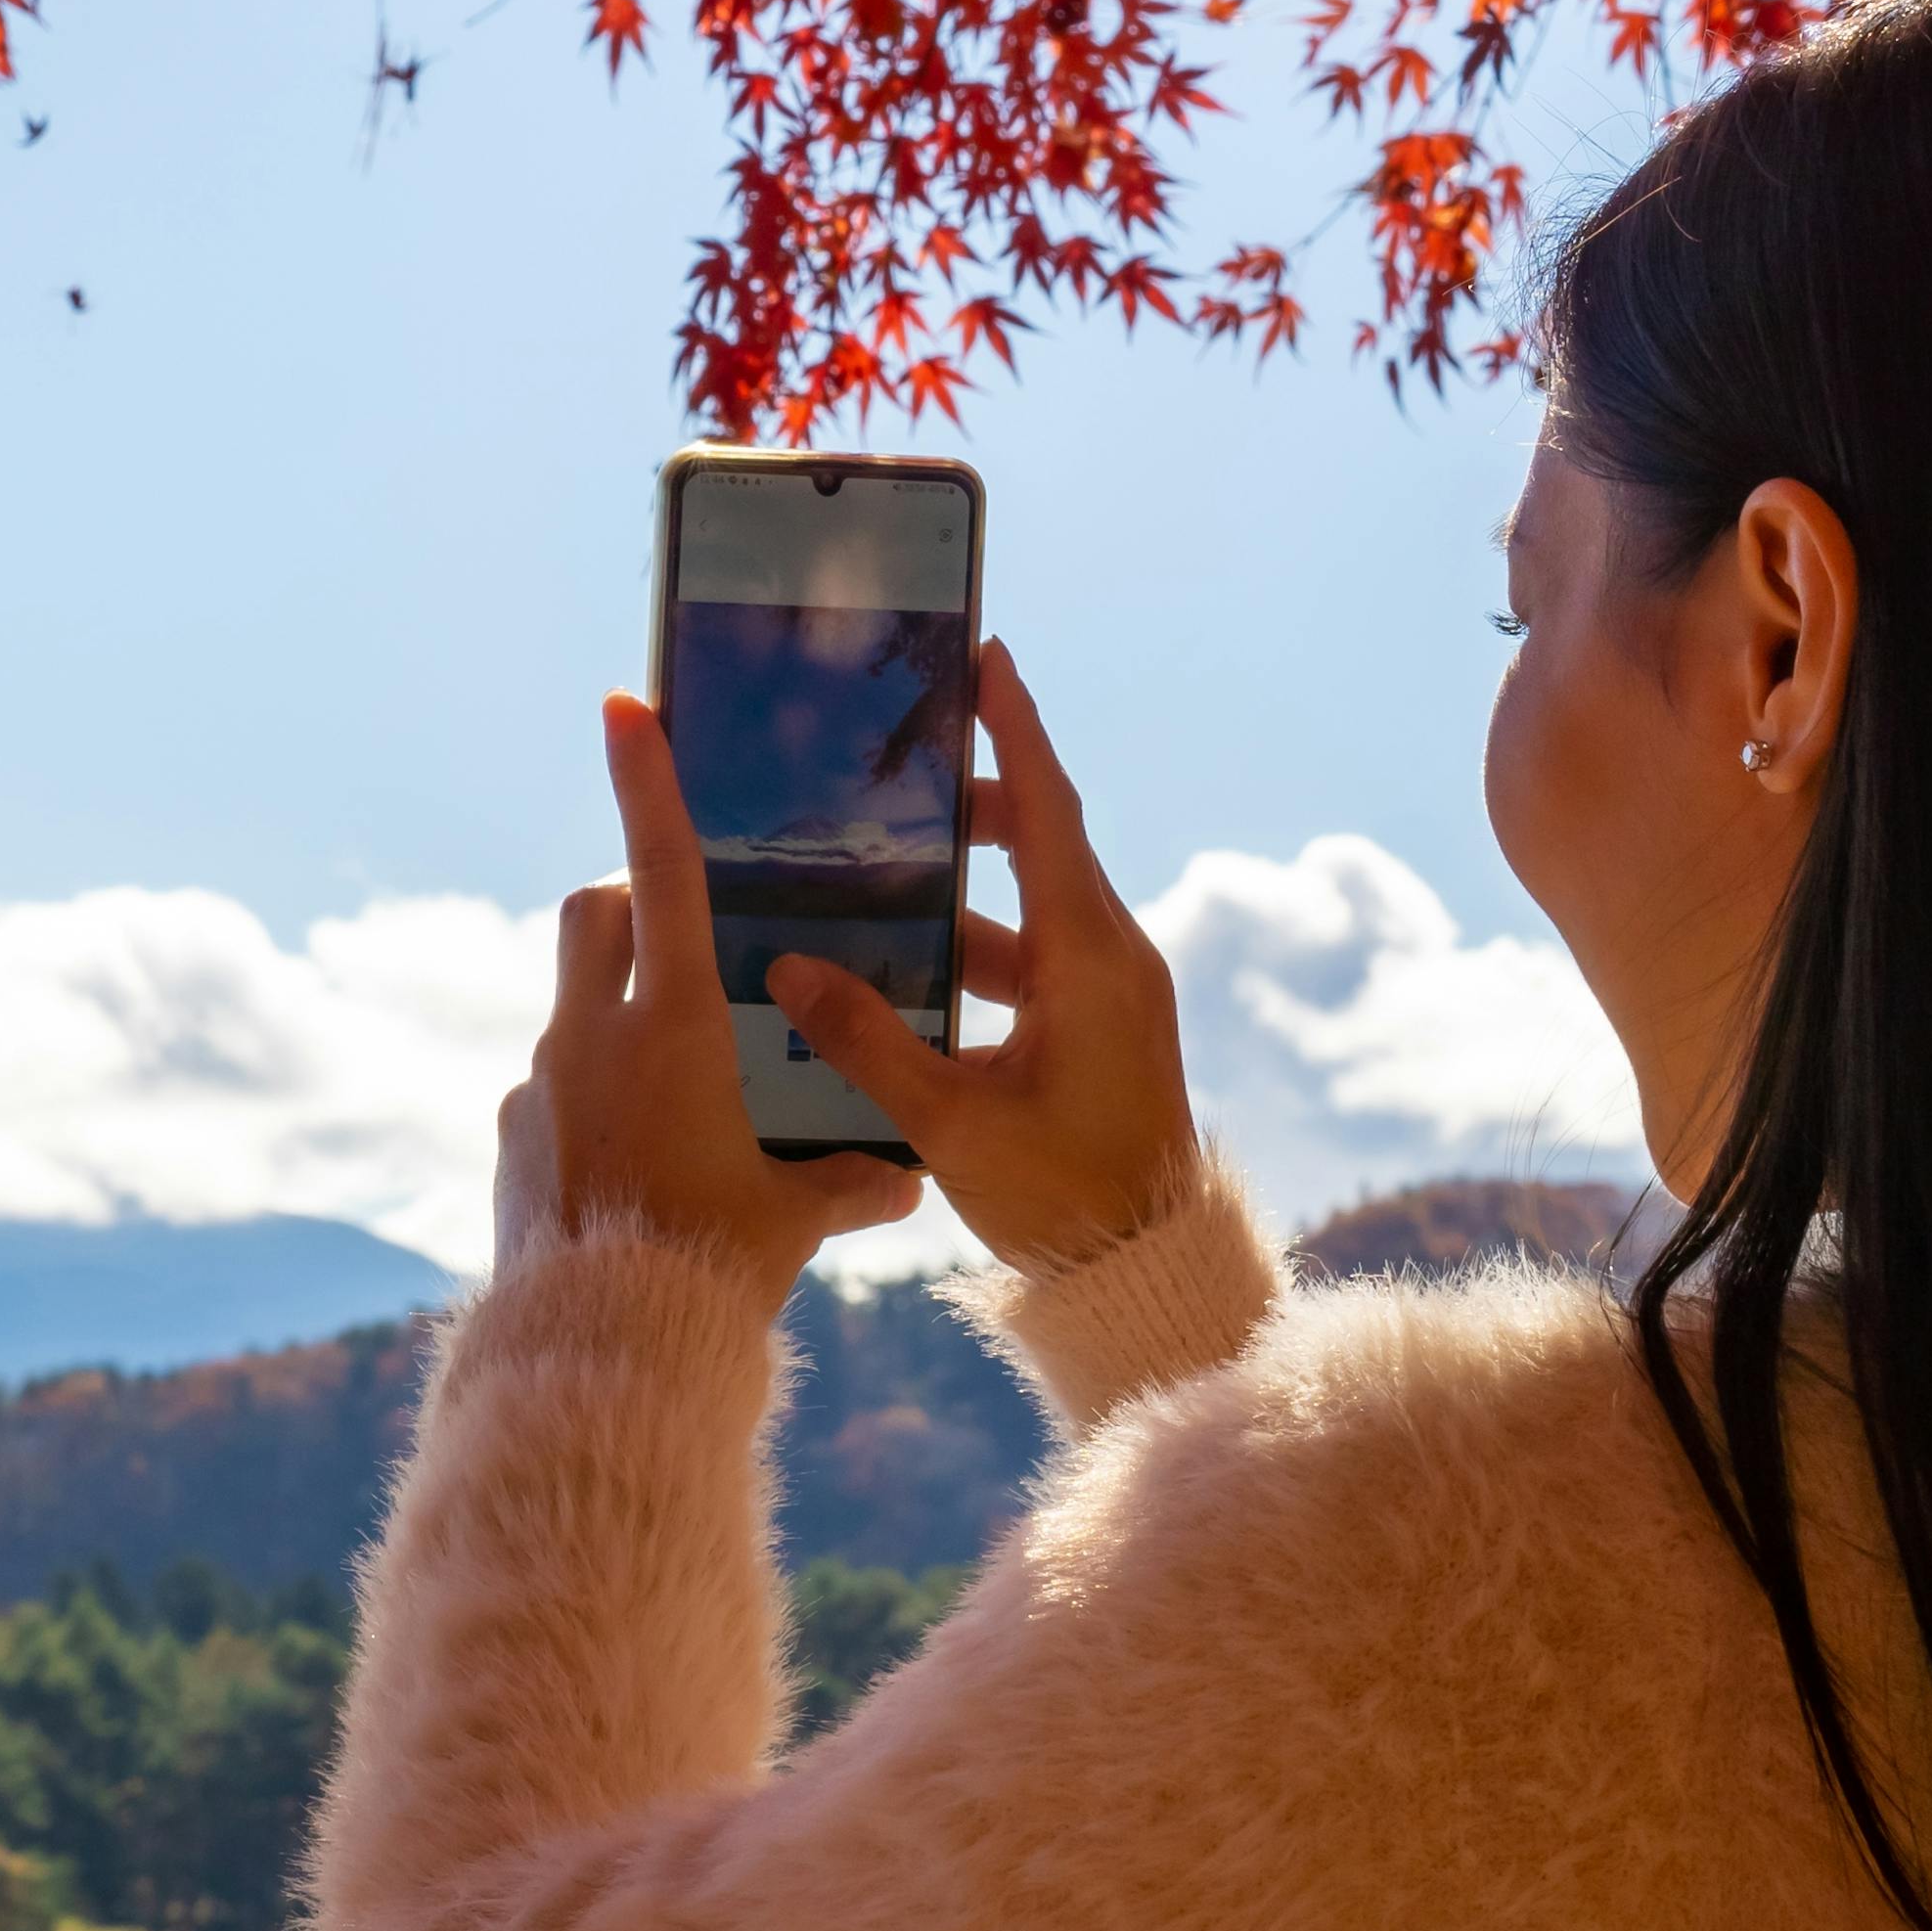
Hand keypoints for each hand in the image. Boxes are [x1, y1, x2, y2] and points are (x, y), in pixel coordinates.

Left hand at [504, 695, 940, 1290]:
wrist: (596, 1350)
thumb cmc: (709, 1270)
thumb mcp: (792, 1223)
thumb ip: (850, 1186)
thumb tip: (909, 1180)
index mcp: (673, 1030)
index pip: (664, 877)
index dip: (647, 786)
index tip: (622, 709)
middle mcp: (593, 1037)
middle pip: (596, 912)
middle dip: (633, 900)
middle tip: (687, 935)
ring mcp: (541, 1085)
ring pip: (571, 1001)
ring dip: (615, 1009)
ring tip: (675, 1075)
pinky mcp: (512, 1138)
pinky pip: (553, 1086)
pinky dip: (591, 1094)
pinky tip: (633, 1158)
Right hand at [762, 642, 1203, 1280]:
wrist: (1147, 1274)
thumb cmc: (1063, 1197)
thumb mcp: (952, 1123)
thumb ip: (867, 1043)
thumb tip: (785, 970)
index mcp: (1090, 958)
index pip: (1049, 811)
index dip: (1015, 730)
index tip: (986, 656)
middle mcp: (1111, 959)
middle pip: (1039, 844)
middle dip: (967, 805)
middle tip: (892, 768)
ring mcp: (1112, 995)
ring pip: (1028, 910)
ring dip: (956, 895)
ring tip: (868, 877)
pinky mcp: (1103, 1031)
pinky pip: (1033, 960)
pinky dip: (972, 950)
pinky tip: (899, 972)